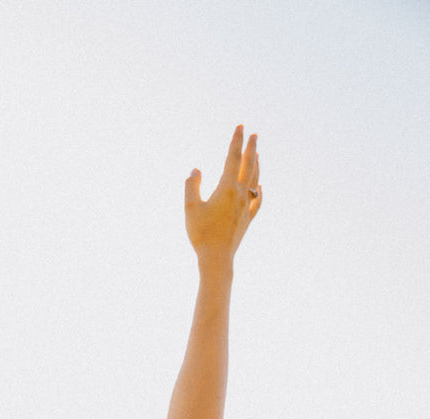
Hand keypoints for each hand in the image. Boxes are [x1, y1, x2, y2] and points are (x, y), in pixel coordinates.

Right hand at [184, 126, 260, 265]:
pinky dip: (260, 191)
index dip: (236, 141)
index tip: (241, 127)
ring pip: (256, 181)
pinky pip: (258, 201)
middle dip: (251, 148)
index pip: (233, 158)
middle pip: (249, 166)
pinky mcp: (248, 219)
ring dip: (256, 166)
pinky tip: (261, 188)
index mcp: (227, 187)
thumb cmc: (201, 233)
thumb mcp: (190, 207)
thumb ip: (192, 185)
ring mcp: (246, 207)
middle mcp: (241, 194)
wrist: (217, 258)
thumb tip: (196, 170)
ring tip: (257, 156)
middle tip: (254, 135)